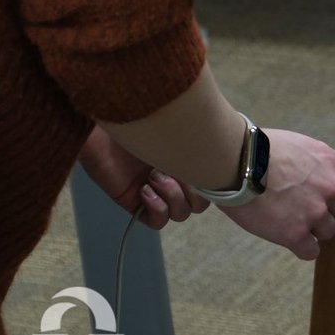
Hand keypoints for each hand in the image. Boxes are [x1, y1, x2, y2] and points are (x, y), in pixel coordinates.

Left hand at [78, 125, 209, 229]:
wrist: (106, 117)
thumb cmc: (142, 112)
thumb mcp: (179, 120)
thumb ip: (201, 126)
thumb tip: (229, 131)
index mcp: (187, 156)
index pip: (213, 182)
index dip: (214, 180)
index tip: (204, 165)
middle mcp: (174, 173)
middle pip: (200, 203)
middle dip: (195, 191)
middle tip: (177, 170)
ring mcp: (155, 189)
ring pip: (181, 213)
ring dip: (174, 197)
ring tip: (154, 176)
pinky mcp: (133, 202)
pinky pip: (157, 222)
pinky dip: (157, 209)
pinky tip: (144, 189)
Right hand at [221, 130, 334, 260]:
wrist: (236, 161)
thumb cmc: (258, 150)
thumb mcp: (297, 145)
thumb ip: (315, 163)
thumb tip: (318, 176)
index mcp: (329, 161)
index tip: (327, 191)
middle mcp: (329, 187)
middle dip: (318, 207)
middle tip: (291, 201)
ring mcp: (314, 211)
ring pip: (326, 231)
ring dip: (310, 228)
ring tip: (285, 217)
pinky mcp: (296, 233)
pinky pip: (310, 251)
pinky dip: (301, 247)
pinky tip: (285, 236)